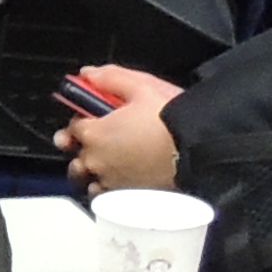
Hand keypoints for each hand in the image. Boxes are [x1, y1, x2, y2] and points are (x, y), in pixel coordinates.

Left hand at [54, 68, 182, 194]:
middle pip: (77, 153)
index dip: (84, 117)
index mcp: (94, 133)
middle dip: (82, 143)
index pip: (73, 125)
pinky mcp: (125, 196)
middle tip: (101, 136)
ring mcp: (110, 181)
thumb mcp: (141, 87)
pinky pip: (103, 194)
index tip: (96, 114)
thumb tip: (88, 74)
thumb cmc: (171, 119)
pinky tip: (119, 175)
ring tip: (107, 158)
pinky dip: (105, 186)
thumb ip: (110, 78)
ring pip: (86, 176)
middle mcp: (96, 161)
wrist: (198, 150)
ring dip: (90, 167)